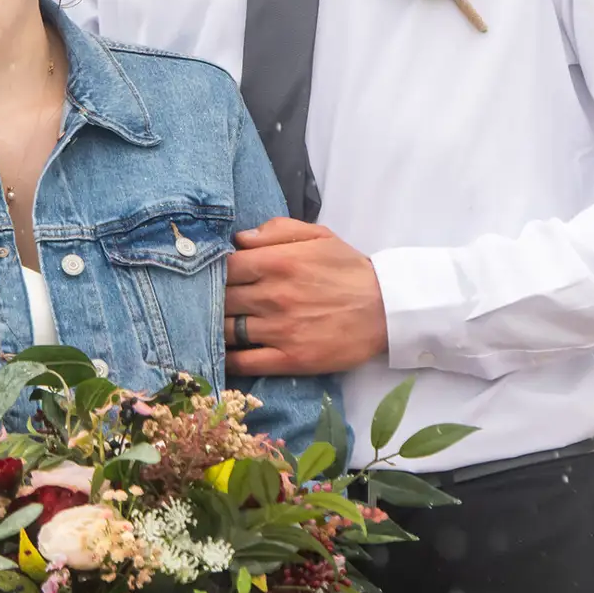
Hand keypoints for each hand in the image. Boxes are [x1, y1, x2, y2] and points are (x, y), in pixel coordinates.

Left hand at [224, 218, 386, 374]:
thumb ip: (277, 230)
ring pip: (226, 330)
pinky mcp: (290, 358)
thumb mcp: (319, 237)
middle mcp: (274, 296)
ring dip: (214, 329)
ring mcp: (281, 329)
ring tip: (209, 327)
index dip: (212, 272)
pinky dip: (227, 360)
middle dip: (210, 300)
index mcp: (279, 263)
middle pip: (220, 299)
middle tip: (206, 303)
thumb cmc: (349, 270)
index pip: (224, 267)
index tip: (211, 276)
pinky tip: (219, 355)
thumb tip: (239, 237)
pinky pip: (244, 362)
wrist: (388, 309)